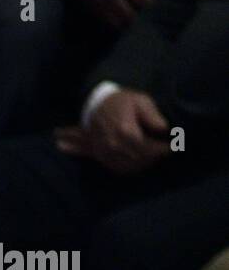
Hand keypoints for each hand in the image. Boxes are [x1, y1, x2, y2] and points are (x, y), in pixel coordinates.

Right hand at [55, 88, 169, 173]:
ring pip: (131, 166)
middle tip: (166, 151)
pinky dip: (134, 168)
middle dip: (156, 157)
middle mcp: (113, 144)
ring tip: (155, 156)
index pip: (148, 148)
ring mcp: (106, 152)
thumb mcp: (140, 101)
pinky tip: (142, 161)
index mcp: (125, 130)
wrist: (96, 107)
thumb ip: (152, 115)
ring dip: (146, 163)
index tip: (173, 147)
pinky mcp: (102, 157)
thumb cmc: (121, 102)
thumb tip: (165, 129)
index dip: (163, 150)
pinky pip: (120, 169)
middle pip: (140, 158)